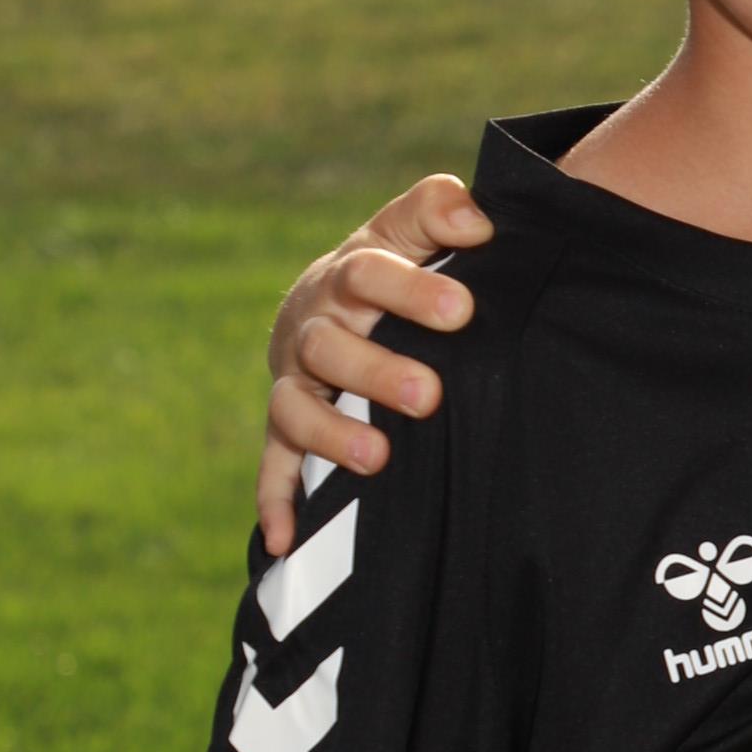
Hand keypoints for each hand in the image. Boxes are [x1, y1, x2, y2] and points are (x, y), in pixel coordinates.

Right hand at [259, 174, 491, 555]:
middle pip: (332, 348)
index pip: (370, 273)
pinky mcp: (286, 430)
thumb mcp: (411, 233)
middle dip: (378, 372)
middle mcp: (314, 328)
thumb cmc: (395, 271)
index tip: (463, 309)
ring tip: (379, 457)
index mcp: (349, 275)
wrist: (338, 304)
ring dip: (333, 435)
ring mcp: (295, 382)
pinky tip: (281, 540)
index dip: (412, 291)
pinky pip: (275, 466)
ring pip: (298, 408)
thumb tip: (476, 218)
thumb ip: (438, 212)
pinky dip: (275, 501)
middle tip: (430, 394)